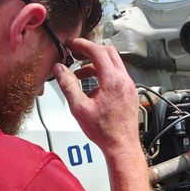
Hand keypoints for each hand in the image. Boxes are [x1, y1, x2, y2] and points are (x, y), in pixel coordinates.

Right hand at [53, 39, 139, 154]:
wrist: (121, 146)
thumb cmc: (105, 131)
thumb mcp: (79, 107)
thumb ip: (68, 85)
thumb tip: (59, 69)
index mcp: (113, 80)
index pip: (98, 51)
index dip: (82, 44)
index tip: (72, 44)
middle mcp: (124, 80)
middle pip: (109, 53)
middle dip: (91, 50)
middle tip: (76, 53)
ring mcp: (129, 87)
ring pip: (113, 64)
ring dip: (96, 65)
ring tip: (80, 74)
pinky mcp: (130, 93)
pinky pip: (117, 76)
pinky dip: (103, 75)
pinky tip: (92, 89)